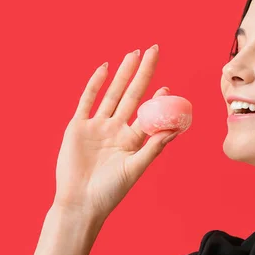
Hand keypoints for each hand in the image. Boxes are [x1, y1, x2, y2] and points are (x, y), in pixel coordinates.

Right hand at [54, 45, 178, 220]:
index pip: (148, 113)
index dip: (158, 98)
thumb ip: (154, 147)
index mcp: (132, 139)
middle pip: (132, 95)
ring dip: (123, 73)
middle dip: (143, 73)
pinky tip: (106, 68)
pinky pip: (87, 100)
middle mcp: (116, 129)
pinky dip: (95, 84)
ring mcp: (97, 126)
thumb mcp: (135, 168)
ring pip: (113, 93)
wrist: (80, 203)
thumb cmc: (110, 191)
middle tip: (154, 51)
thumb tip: (176, 129)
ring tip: (134, 54)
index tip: (168, 86)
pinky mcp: (78, 126)